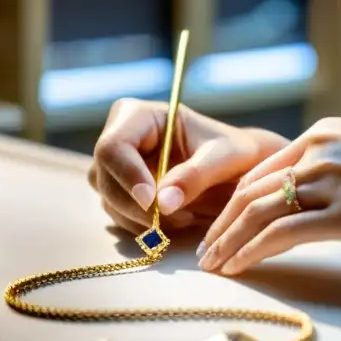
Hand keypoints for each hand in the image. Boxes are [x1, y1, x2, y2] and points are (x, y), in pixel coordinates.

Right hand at [89, 98, 289, 234]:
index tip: (152, 202)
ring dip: (142, 218)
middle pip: (104, 176)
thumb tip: (162, 204)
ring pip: (109, 199)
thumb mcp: (224, 158)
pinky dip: (144, 225)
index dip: (127, 175)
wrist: (236, 168)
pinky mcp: (121, 191)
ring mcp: (116, 167)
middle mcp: (118, 138)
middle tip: (177, 217)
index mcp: (137, 115)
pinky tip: (177, 221)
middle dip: (136, 204)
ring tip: (186, 216)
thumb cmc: (233, 152)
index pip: (113, 146)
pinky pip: (120, 215)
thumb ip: (194, 176)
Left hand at [197, 117, 340, 274]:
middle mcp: (318, 151)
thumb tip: (325, 196)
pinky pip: (278, 234)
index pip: (264, 168)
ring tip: (211, 264)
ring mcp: (327, 181)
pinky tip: (236, 267)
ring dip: (226, 241)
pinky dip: (250, 252)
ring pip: (256, 212)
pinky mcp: (340, 215)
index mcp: (324, 133)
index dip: (236, 198)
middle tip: (203, 248)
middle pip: (249, 189)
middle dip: (220, 221)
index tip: (222, 221)